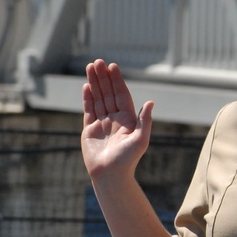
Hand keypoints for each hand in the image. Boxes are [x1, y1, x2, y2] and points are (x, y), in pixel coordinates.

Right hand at [81, 59, 153, 179]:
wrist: (110, 175)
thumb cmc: (127, 160)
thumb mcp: (140, 140)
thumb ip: (144, 120)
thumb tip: (150, 102)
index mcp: (128, 119)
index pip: (122, 95)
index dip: (117, 81)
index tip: (113, 66)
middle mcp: (116, 119)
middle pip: (109, 93)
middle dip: (104, 77)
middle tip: (98, 61)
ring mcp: (102, 123)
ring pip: (98, 98)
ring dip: (94, 83)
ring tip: (90, 67)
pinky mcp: (90, 129)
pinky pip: (89, 110)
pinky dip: (87, 98)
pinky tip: (86, 86)